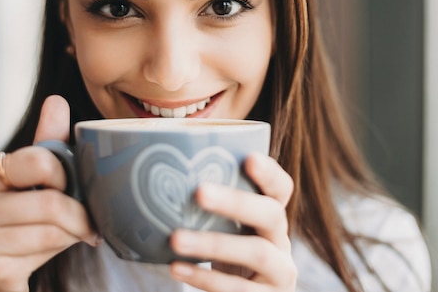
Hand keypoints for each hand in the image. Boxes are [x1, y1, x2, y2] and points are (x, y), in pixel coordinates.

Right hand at [0, 95, 99, 291]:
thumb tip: (56, 101)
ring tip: (78, 234)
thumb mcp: (31, 185)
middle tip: (89, 220)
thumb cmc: (17, 229)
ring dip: (74, 233)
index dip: (65, 175)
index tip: (71, 187)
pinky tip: (62, 249)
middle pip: (50, 199)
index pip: (38, 160)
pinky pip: (43, 249)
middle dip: (78, 212)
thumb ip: (45, 145)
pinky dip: (62, 248)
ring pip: (52, 226)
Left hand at [169, 153, 296, 291]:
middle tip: (200, 192)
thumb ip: (209, 203)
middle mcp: (281, 240)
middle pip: (270, 213)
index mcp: (272, 215)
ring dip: (214, 244)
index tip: (247, 157)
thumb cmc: (226, 251)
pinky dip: (204, 278)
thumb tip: (155, 164)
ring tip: (175, 239)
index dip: (269, 172)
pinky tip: (176, 268)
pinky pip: (238, 288)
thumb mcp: (226, 226)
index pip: (281, 188)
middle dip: (236, 202)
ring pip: (256, 252)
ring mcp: (279, 271)